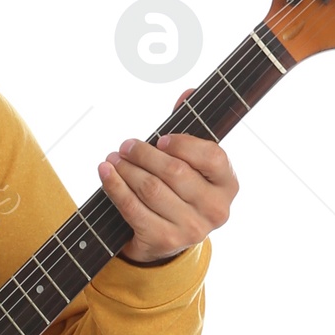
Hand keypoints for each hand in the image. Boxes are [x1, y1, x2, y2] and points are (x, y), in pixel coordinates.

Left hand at [97, 115, 237, 263]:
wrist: (165, 239)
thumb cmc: (180, 191)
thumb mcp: (191, 163)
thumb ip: (190, 128)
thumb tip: (188, 92)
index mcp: (229, 185)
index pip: (212, 157)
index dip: (184, 144)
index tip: (161, 139)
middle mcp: (216, 210)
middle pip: (175, 172)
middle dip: (144, 154)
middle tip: (125, 146)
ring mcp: (191, 229)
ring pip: (151, 189)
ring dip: (126, 169)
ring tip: (113, 158)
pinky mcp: (164, 241)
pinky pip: (133, 208)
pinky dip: (115, 187)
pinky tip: (105, 173)